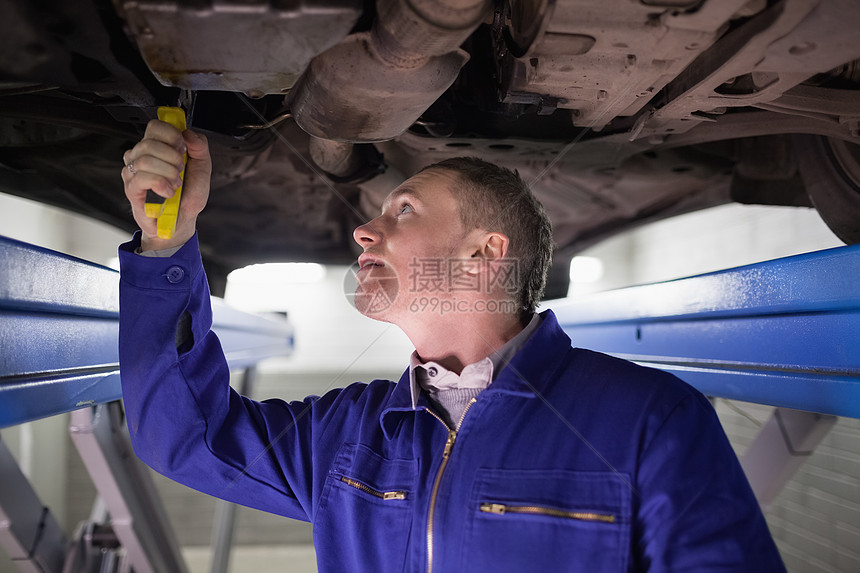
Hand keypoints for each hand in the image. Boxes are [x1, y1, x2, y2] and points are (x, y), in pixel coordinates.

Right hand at [121, 119, 211, 251]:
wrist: (182, 219)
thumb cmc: (188, 195)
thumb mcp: (202, 169)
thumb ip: (200, 148)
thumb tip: (189, 134)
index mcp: (157, 147)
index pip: (155, 126)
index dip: (171, 135)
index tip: (182, 148)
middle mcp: (141, 156)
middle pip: (149, 142)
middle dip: (173, 158)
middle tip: (180, 171)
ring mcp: (133, 171)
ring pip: (146, 159)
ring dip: (168, 173)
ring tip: (175, 184)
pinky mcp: (131, 188)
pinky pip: (143, 178)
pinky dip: (161, 184)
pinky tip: (168, 191)